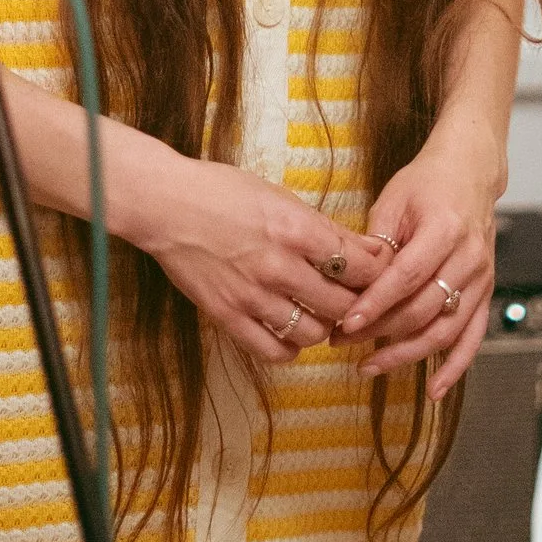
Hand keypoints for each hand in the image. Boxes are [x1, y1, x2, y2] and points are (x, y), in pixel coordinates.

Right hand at [132, 154, 388, 369]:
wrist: (164, 204)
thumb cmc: (221, 191)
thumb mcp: (280, 197)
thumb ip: (324, 228)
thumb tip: (370, 249)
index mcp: (296, 229)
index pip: (359, 266)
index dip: (377, 275)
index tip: (377, 276)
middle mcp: (279, 267)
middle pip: (343, 305)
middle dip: (356, 306)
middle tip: (355, 301)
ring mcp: (252, 296)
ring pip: (313, 334)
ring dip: (324, 327)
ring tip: (320, 315)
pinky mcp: (228, 316)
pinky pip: (273, 350)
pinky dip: (290, 348)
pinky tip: (290, 332)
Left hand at [336, 138, 501, 398]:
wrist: (470, 172)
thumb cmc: (428, 182)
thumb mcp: (393, 200)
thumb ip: (375, 243)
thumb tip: (350, 284)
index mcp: (445, 229)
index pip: (407, 277)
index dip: (377, 305)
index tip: (347, 324)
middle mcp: (469, 257)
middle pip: (424, 309)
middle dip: (381, 332)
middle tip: (344, 342)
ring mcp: (482, 278)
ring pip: (445, 330)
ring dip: (407, 354)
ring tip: (370, 366)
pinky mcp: (486, 292)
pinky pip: (472, 337)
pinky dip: (455, 367)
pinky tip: (434, 389)